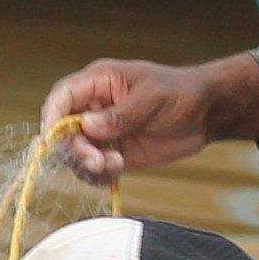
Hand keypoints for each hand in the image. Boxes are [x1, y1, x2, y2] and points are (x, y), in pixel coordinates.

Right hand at [41, 56, 258, 187]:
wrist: (207, 114)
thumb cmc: (181, 94)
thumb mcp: (151, 99)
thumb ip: (120, 115)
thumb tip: (87, 126)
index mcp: (98, 83)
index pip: (61, 98)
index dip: (51, 118)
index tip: (53, 139)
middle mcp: (94, 107)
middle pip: (63, 131)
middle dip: (76, 149)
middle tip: (98, 161)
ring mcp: (102, 132)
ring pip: (76, 153)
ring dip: (88, 164)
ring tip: (116, 164)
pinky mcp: (113, 152)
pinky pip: (93, 168)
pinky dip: (98, 175)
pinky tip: (115, 173)